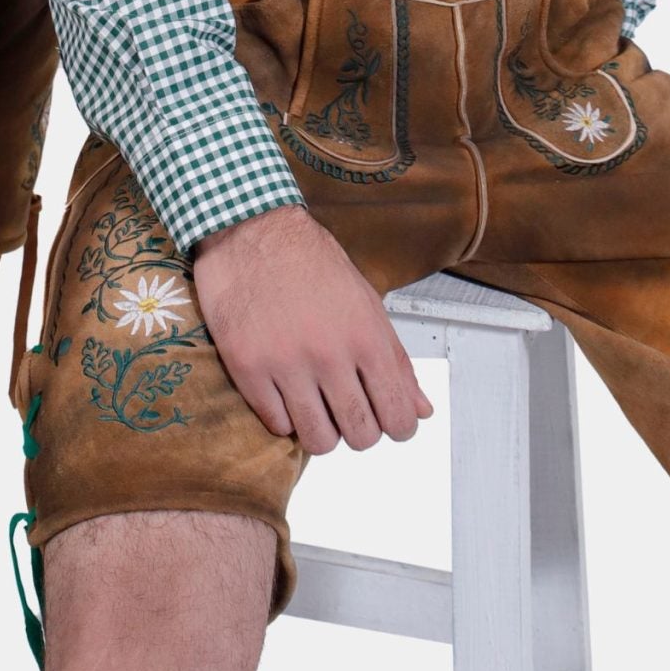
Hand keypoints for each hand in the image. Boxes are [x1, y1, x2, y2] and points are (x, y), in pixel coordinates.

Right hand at [192, 205, 433, 453]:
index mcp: (366, 336)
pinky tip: (285, 390)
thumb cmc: (310, 262)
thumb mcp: (365, 301)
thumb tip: (421, 409)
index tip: (387, 421)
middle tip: (348, 410)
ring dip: (322, 430)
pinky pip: (277, 425)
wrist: (251, 230)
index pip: (398, 416)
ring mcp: (286, 364)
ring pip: (318, 440)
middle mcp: (329, 354)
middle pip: (360, 436)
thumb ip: (395, 359)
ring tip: (316, 405)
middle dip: (360, 431)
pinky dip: (285, 416)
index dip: (398, 427)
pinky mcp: (247, 368)